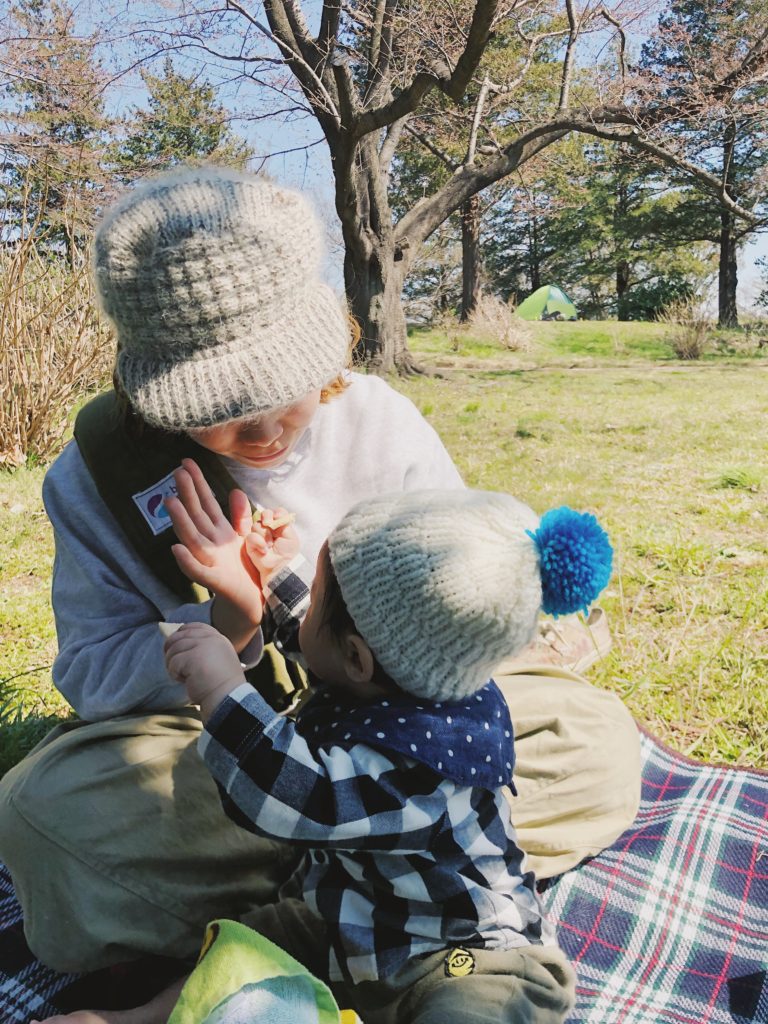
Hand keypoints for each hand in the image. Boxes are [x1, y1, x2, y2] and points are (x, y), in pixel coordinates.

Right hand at [164, 459, 262, 649]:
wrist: (254, 602)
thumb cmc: (247, 570)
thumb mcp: (246, 539)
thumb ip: (239, 517)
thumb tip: (235, 491)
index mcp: (219, 533)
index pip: (206, 503)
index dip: (198, 484)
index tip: (187, 463)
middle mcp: (211, 545)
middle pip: (197, 515)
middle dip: (187, 494)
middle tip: (177, 472)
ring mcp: (211, 563)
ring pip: (193, 539)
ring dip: (181, 522)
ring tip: (171, 502)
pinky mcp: (216, 583)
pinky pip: (200, 572)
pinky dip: (187, 562)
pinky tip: (176, 549)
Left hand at [164, 622, 244, 720]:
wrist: (227, 698)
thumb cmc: (220, 685)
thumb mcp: (216, 660)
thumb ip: (203, 650)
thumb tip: (176, 645)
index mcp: (218, 639)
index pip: (195, 626)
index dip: (181, 633)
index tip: (175, 644)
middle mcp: (212, 639)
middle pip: (180, 636)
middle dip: (170, 648)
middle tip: (171, 663)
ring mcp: (203, 646)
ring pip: (174, 649)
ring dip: (172, 664)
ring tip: (182, 676)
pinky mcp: (193, 657)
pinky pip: (173, 662)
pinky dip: (174, 673)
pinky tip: (184, 681)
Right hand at [245, 508, 299, 581]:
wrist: (281, 567)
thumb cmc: (287, 552)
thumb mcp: (290, 535)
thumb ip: (284, 522)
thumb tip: (276, 513)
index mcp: (278, 525)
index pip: (275, 512)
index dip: (275, 513)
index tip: (277, 517)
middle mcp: (267, 528)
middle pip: (264, 514)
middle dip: (267, 517)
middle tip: (270, 525)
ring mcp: (258, 535)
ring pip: (257, 525)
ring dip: (265, 535)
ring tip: (270, 546)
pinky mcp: (250, 544)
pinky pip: (251, 536)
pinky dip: (258, 542)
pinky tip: (264, 550)